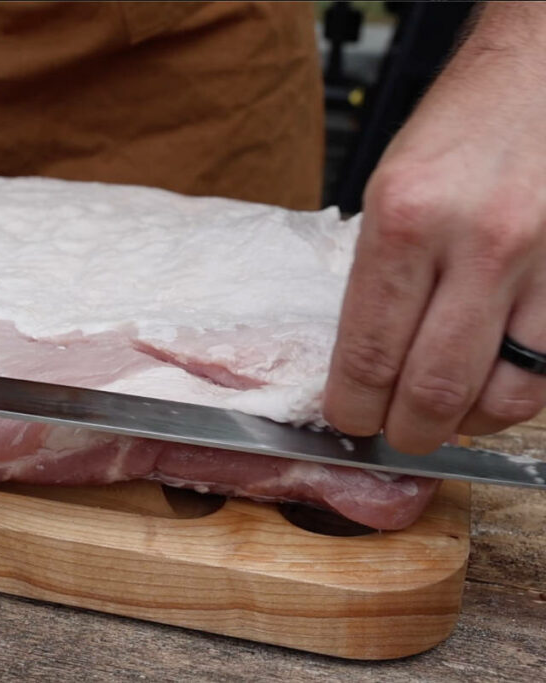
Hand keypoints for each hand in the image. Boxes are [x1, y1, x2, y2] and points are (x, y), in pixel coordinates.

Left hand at [324, 4, 545, 452]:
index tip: (349, 420)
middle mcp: (477, 244)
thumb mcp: (390, 192)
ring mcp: (542, 262)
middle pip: (435, 389)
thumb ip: (380, 279)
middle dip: (408, 431)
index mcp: (404, 222)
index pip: (368, 353)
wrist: (540, 75)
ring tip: (450, 410)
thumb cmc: (460, 129)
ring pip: (507, 395)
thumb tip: (366, 364)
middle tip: (398, 433)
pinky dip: (519, 392)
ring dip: (470, 420)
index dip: (354, 408)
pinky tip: (496, 379)